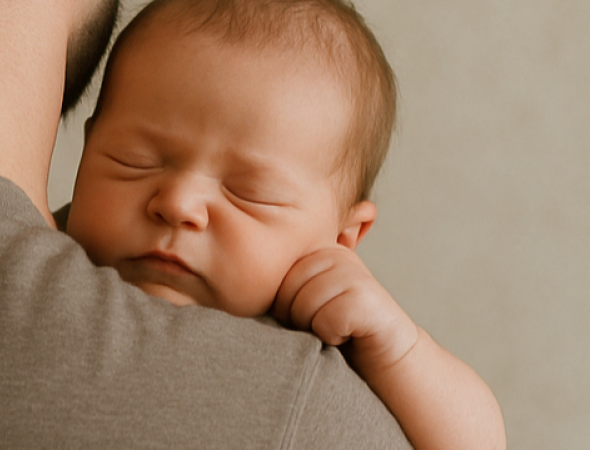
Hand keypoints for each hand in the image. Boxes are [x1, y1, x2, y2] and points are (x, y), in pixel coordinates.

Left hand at [272, 246, 420, 379]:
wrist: (385, 350)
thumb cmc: (334, 326)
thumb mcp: (303, 297)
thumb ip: (278, 282)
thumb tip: (214, 263)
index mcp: (315, 250)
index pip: (273, 277)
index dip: (283, 305)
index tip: (305, 312)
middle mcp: (335, 254)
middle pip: (285, 291)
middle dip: (297, 317)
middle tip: (322, 322)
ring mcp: (353, 272)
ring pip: (303, 306)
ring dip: (314, 328)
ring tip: (335, 327)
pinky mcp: (366, 297)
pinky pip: (326, 320)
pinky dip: (332, 336)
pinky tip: (348, 333)